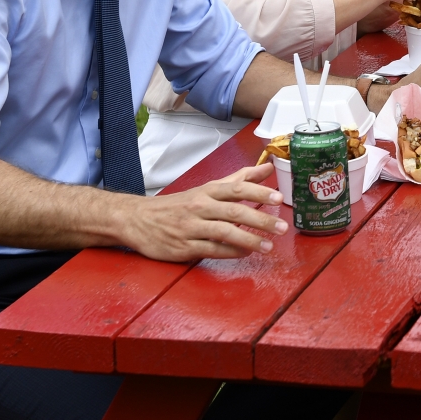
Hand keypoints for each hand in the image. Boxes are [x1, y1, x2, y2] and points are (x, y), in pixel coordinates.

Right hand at [120, 164, 286, 260]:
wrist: (138, 220)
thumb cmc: (178, 205)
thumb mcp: (207, 188)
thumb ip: (239, 179)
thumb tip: (267, 166)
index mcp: (207, 191)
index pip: (236, 188)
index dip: (258, 192)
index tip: (278, 197)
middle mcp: (200, 207)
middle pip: (233, 212)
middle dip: (260, 219)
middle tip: (282, 226)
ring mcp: (191, 227)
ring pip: (224, 232)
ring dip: (249, 240)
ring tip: (269, 246)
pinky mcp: (184, 247)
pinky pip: (211, 250)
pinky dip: (230, 252)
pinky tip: (245, 253)